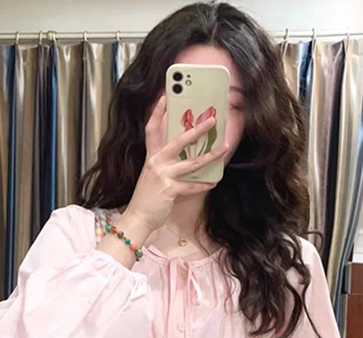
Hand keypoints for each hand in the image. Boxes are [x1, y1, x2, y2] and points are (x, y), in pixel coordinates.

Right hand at [121, 95, 229, 237]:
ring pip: (191, 163)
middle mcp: (156, 162)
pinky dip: (203, 185)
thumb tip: (187, 157)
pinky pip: (191, 186)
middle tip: (211, 120)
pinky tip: (214, 182)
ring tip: (224, 148)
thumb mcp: (154, 175)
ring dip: (210, 155)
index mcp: (151, 156)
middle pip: (178, 141)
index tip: (165, 97)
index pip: (151, 129)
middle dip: (196, 129)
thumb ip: (166, 164)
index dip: (157, 112)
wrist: (138, 216)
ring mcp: (163, 175)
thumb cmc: (148, 197)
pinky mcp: (169, 189)